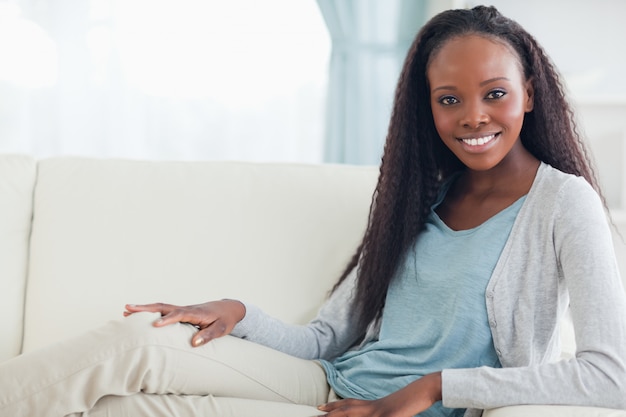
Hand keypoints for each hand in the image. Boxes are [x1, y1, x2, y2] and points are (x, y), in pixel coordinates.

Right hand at [124, 300, 245, 346]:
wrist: (229, 309)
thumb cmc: (224, 320)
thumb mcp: (221, 329)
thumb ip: (208, 336)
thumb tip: (193, 343)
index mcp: (196, 313)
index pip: (179, 314)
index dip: (168, 319)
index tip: (155, 325)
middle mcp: (187, 309)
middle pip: (163, 306)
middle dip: (145, 308)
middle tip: (127, 308)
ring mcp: (182, 309)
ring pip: (161, 307)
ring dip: (144, 309)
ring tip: (126, 310)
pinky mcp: (180, 312)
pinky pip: (163, 310)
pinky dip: (150, 311)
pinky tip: (138, 316)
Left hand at [317, 372, 441, 416]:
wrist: (423, 390)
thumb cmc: (410, 400)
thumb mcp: (392, 410)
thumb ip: (380, 411)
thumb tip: (375, 412)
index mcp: (373, 405)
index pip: (350, 405)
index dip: (334, 406)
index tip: (320, 407)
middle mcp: (373, 407)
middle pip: (347, 409)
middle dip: (331, 412)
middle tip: (316, 412)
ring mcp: (380, 411)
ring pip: (355, 414)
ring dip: (340, 415)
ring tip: (325, 415)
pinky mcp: (389, 416)